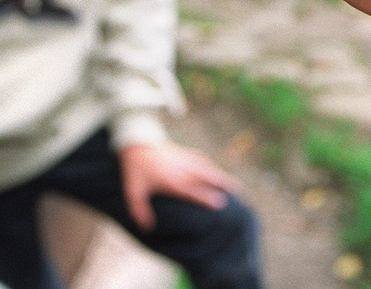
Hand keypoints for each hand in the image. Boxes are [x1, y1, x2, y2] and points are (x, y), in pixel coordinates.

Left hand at [119, 141, 237, 231]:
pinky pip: (201, 159)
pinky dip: (210, 165)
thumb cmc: (135, 171)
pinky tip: (214, 170)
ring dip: (220, 175)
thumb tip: (148, 227)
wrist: (136, 143)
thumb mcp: (133, 192)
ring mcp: (185, 160)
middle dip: (222, 183)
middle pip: (206, 177)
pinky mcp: (184, 152)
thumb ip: (140, 210)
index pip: (194, 191)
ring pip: (207, 168)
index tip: (220, 203)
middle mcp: (182, 170)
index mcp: (173, 181)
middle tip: (237, 190)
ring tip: (233, 183)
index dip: (207, 197)